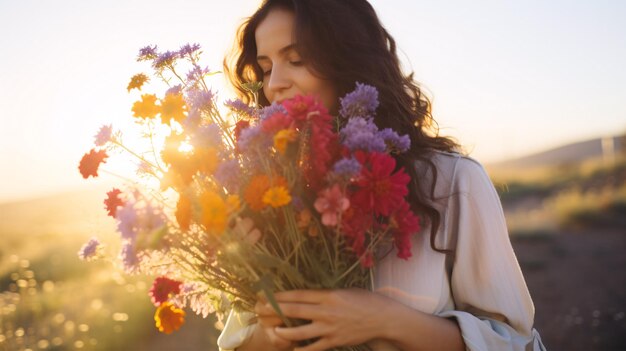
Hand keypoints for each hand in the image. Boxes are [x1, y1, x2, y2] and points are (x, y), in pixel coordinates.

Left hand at [256, 288, 386, 350]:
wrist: (382, 318)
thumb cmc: (364, 300)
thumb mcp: (343, 290)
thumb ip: (324, 294)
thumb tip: (305, 296)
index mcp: (328, 295)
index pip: (298, 294)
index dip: (280, 295)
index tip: (265, 294)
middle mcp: (326, 311)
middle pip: (294, 310)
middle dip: (274, 310)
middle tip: (259, 310)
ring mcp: (329, 328)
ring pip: (300, 332)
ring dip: (284, 331)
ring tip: (274, 330)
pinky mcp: (335, 341)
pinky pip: (314, 348)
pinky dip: (302, 349)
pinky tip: (293, 349)